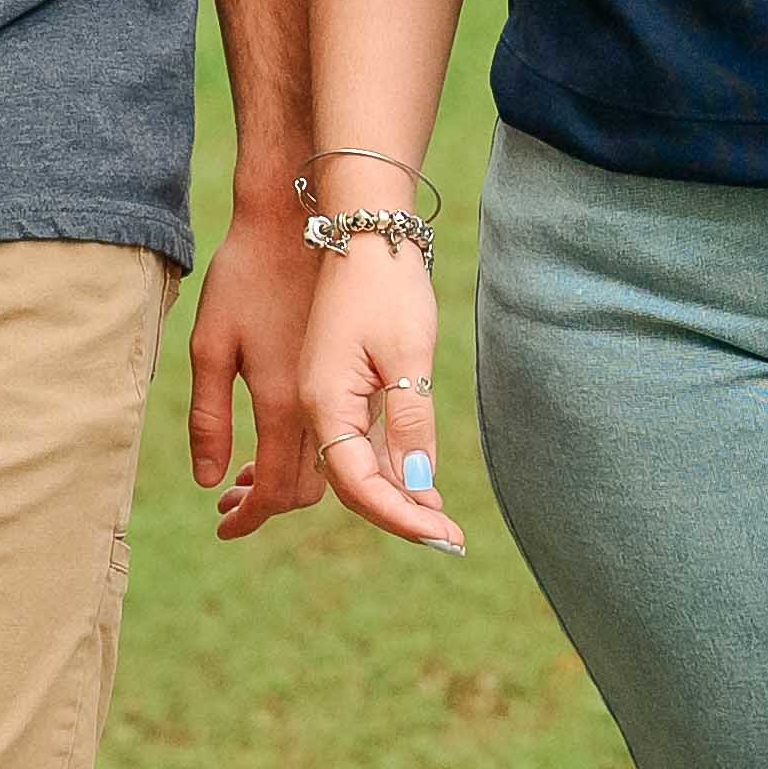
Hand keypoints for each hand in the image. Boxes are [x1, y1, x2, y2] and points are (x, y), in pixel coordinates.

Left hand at [191, 197, 330, 541]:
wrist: (300, 217)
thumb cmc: (245, 274)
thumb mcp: (210, 345)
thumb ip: (208, 418)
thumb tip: (209, 480)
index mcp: (282, 401)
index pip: (277, 491)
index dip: (250, 518)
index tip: (224, 529)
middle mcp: (320, 403)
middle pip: (307, 487)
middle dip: (268, 504)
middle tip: (230, 504)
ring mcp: (342, 384)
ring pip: (327, 462)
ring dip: (289, 480)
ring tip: (246, 478)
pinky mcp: (355, 367)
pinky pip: (338, 431)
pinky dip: (310, 450)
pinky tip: (277, 439)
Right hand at [305, 239, 463, 552]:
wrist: (360, 227)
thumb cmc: (385, 285)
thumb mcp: (407, 353)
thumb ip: (409, 420)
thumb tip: (416, 485)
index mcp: (324, 404)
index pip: (359, 485)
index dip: (401, 517)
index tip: (444, 536)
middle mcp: (317, 408)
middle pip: (352, 485)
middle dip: (400, 516)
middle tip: (450, 541)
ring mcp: (325, 398)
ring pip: (354, 467)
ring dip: (393, 498)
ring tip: (438, 525)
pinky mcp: (339, 387)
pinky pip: (356, 444)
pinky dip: (386, 469)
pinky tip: (416, 485)